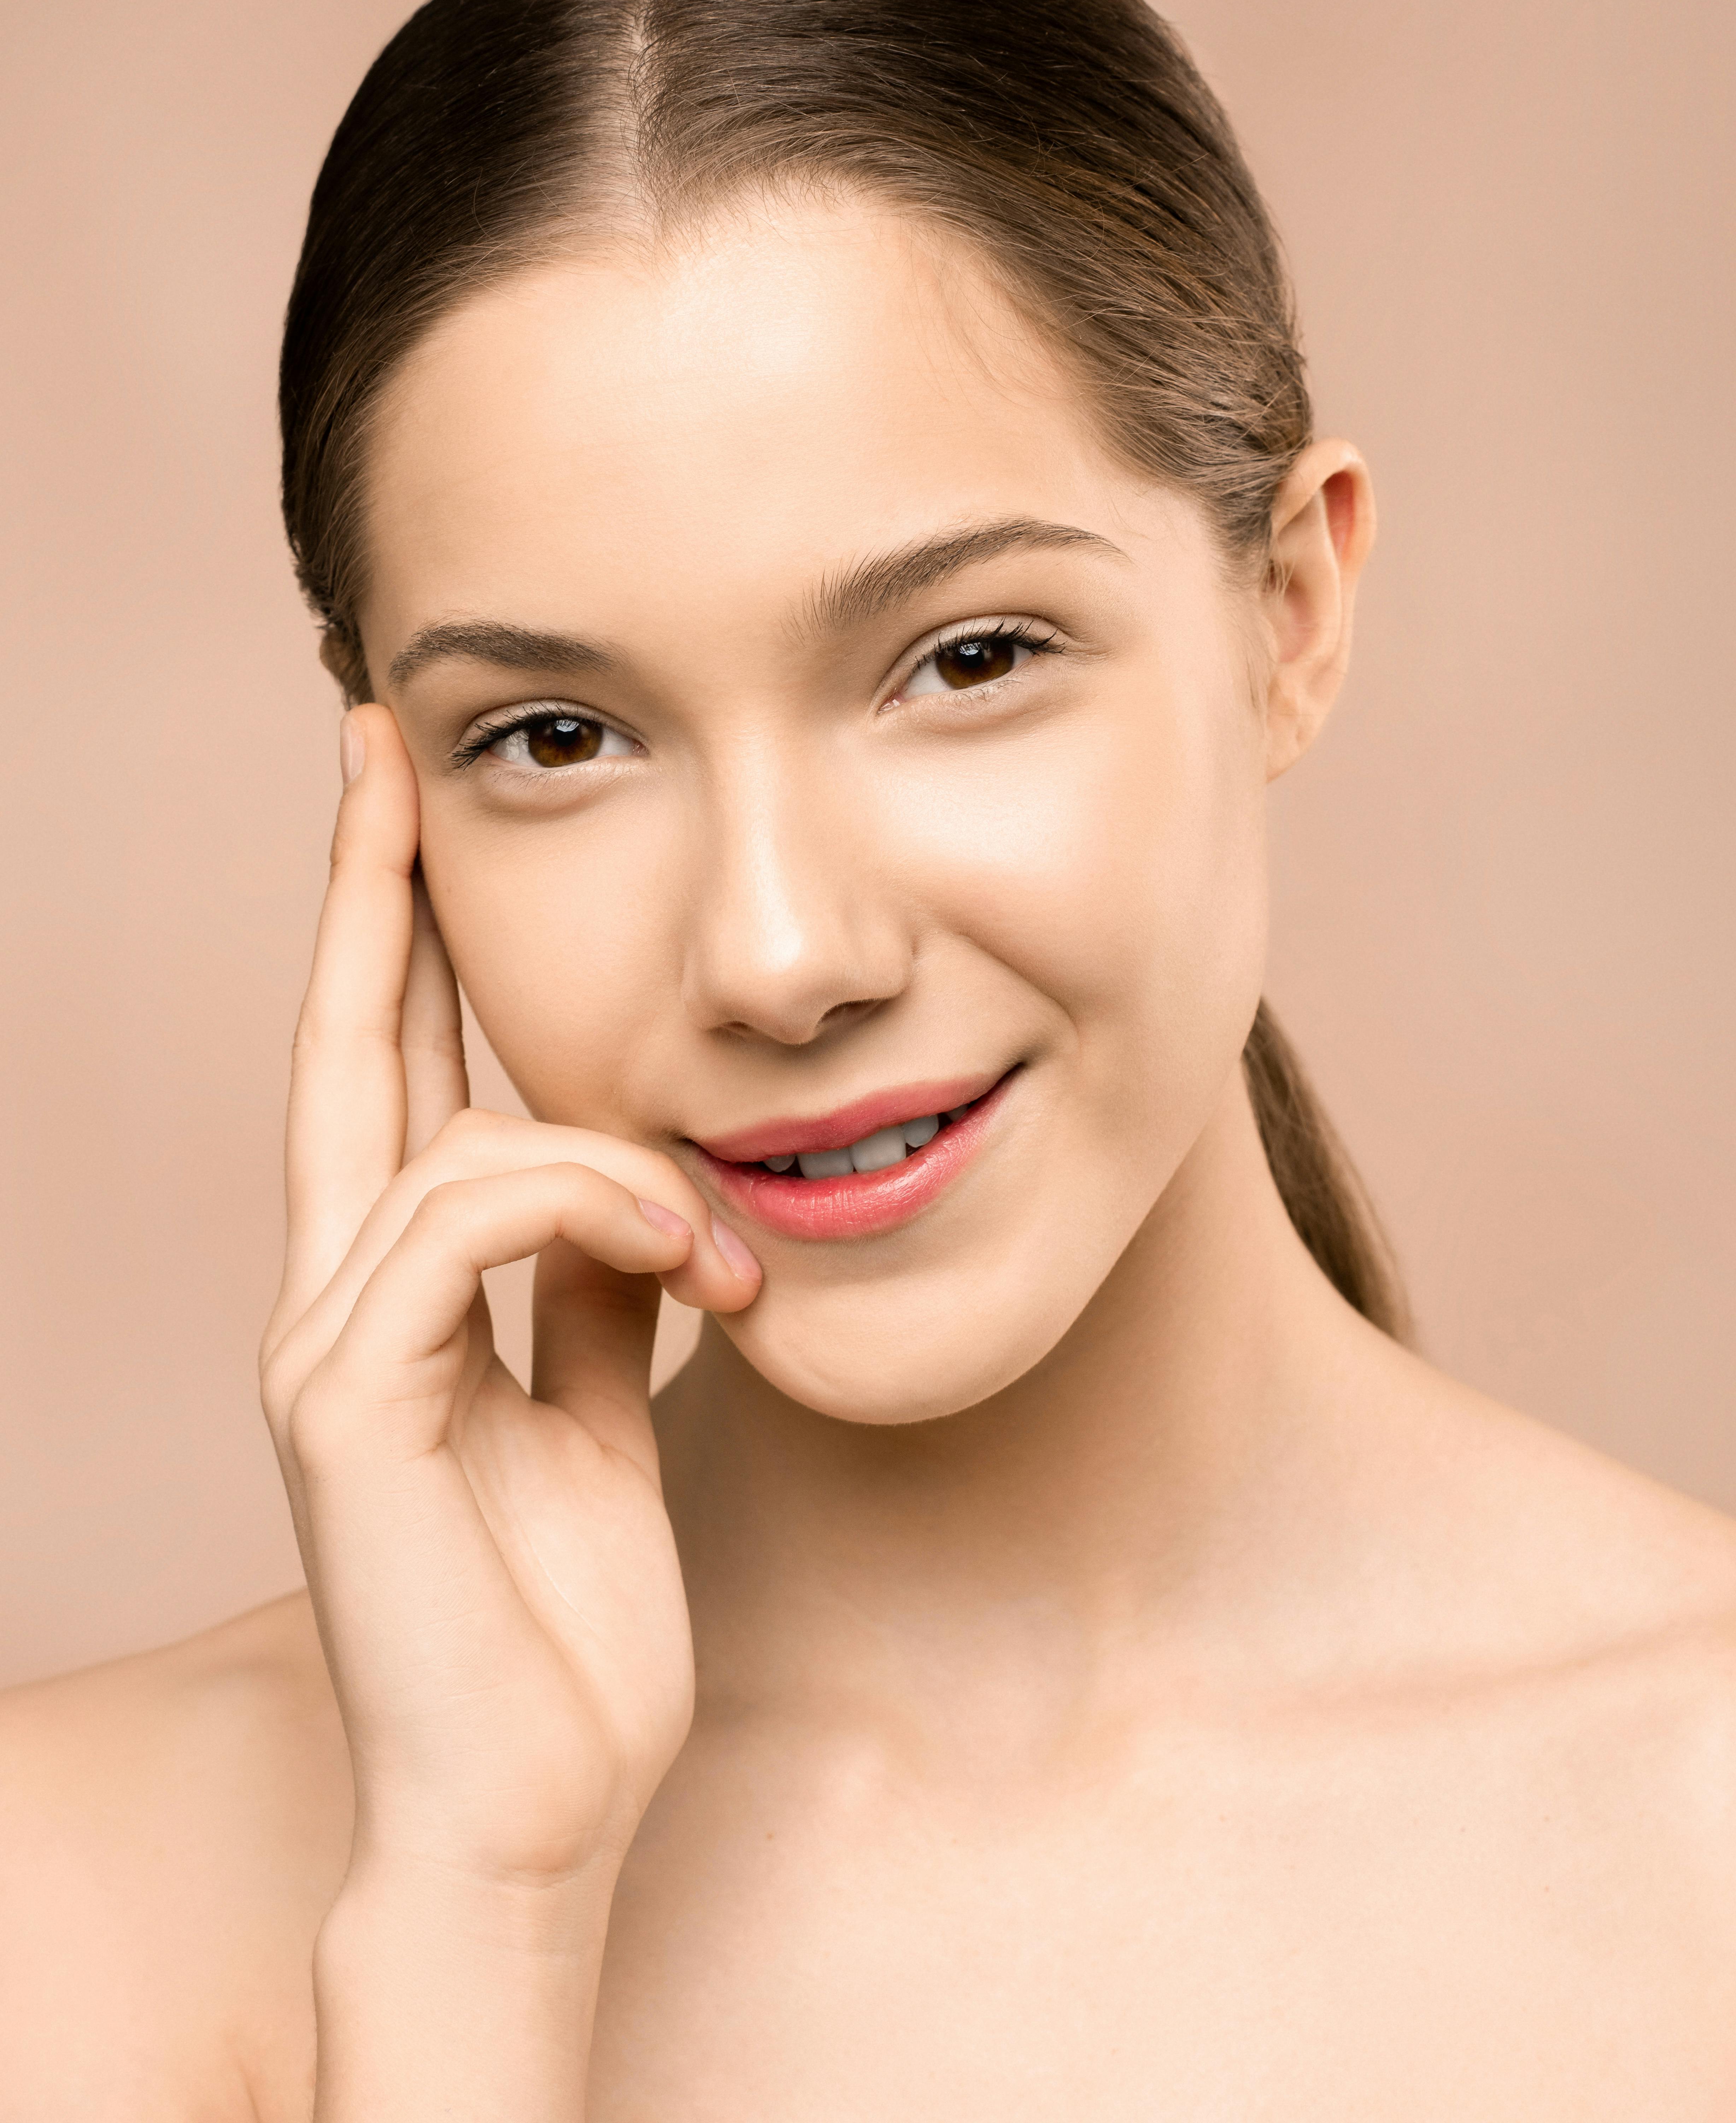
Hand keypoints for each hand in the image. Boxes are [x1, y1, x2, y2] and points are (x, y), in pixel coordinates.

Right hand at [261, 703, 759, 1900]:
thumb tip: (635, 1189)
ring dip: (619, 1167)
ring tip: (723, 1259)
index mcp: (398, 1298)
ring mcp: (323, 1346)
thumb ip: (593, 1295)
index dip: (384, 942)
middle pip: (342, 1048)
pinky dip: (592, 1215)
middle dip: (369, 893)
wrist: (538, 1804)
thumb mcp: (598, 1412)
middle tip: (381, 748)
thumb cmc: (565, 1627)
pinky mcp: (344, 1400)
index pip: (379, 1075)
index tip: (403, 812)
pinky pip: (462, 1221)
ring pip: (456, 1139)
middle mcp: (335, 1299)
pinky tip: (684, 1270)